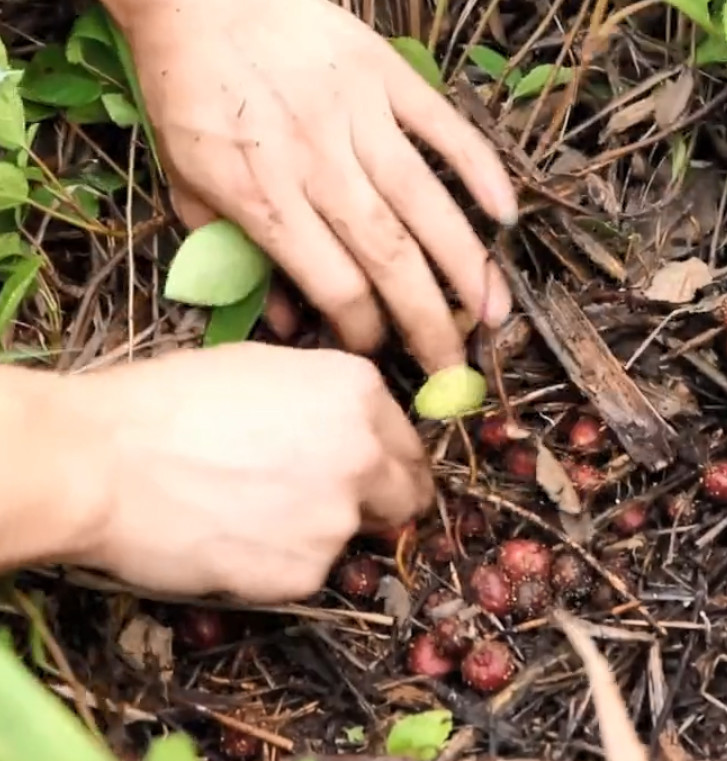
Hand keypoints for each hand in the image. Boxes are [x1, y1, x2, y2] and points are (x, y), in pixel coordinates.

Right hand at [64, 343, 432, 601]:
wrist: (103, 461)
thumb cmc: (168, 400)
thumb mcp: (263, 369)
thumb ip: (324, 401)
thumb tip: (345, 429)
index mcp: (360, 391)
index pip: (407, 443)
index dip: (389, 461)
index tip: (376, 476)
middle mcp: (366, 454)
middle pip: (402, 495)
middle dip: (376, 503)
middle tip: (326, 506)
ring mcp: (340, 518)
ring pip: (351, 536)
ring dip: (319, 532)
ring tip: (252, 516)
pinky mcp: (306, 573)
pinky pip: (307, 572)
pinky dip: (280, 565)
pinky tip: (232, 541)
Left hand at [111, 0, 516, 372]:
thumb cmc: (190, 95)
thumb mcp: (188, 186)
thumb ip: (237, 258)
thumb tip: (291, 320)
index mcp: (266, 198)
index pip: (336, 286)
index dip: (365, 331)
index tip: (378, 351)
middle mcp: (320, 166)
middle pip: (391, 260)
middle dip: (430, 325)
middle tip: (455, 371)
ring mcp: (360, 119)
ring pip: (427, 206)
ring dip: (467, 266)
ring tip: (495, 314)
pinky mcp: (388, 79)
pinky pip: (446, 130)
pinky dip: (480, 170)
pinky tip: (505, 214)